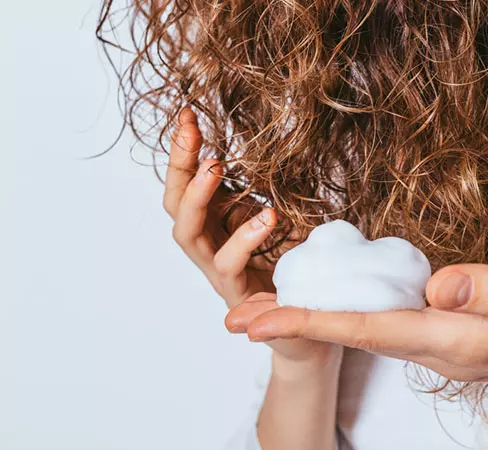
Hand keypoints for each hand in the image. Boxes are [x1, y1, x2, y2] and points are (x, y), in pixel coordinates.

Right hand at [164, 108, 276, 307]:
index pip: (188, 182)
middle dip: (179, 165)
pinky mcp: (237, 294)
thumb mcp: (286, 218)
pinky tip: (267, 215)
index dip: (185, 150)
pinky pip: (229, 265)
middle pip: (175, 203)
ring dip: (196, 198)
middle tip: (190, 132)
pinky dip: (244, 239)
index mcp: (217, 221)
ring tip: (214, 167)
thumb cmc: (295, 266)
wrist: (309, 322)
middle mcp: (210, 244)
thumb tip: (281, 146)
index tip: (189, 114)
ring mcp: (218, 270)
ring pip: (187, 234)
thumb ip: (274, 190)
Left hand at [234, 264, 487, 426]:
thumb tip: (439, 284)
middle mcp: (439, 346)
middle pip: (354, 335)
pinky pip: (389, 323)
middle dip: (295, 325)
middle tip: (238, 318)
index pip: (369, 329)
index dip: (311, 322)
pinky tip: (334, 302)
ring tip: (269, 308)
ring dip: (317, 320)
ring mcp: (444, 344)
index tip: (260, 319)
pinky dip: (351, 314)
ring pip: (367, 330)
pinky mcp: (452, 334)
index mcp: (457, 337)